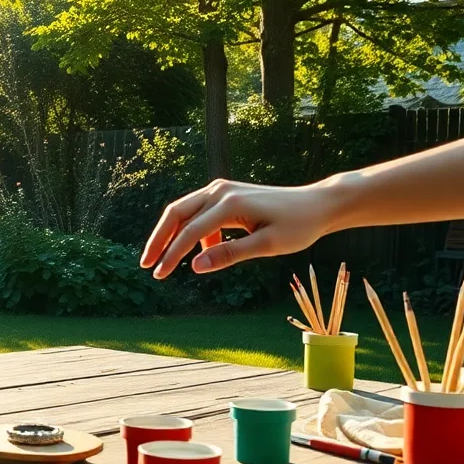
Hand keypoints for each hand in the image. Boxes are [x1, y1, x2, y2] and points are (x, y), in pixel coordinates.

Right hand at [139, 179, 338, 278]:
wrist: (317, 204)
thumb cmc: (298, 226)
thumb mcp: (267, 246)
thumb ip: (230, 254)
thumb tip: (195, 266)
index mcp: (230, 203)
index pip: (191, 232)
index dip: (172, 254)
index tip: (159, 275)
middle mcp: (221, 190)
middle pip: (176, 213)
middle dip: (159, 240)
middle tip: (146, 265)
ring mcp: (222, 188)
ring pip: (183, 210)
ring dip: (169, 233)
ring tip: (161, 260)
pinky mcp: (226, 192)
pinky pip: (198, 210)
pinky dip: (191, 230)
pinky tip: (200, 252)